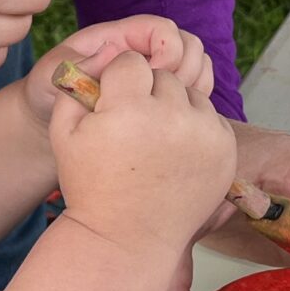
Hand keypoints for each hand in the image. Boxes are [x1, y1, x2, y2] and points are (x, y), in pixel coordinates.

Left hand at [22, 15, 210, 128]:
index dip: (167, 50)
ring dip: (194, 88)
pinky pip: (197, 95)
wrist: (48, 124)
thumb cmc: (48, 94)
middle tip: (163, 100)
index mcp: (121, 38)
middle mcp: (145, 53)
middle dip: (185, 70)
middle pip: (190, 45)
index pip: (163, 29)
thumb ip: (80, 64)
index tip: (152, 79)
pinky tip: (173, 125)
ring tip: (169, 113)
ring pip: (199, 69)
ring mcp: (157, 77)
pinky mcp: (164, 101)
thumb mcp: (53, 75)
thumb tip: (112, 52)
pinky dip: (194, 106)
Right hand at [48, 49, 234, 269]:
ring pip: (190, 93)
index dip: (118, 82)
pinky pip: (211, 117)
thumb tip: (105, 50)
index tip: (114, 107)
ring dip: (174, 108)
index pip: (131, 62)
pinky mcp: (226, 150)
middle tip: (134, 128)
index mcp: (130, 108)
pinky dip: (195, 128)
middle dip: (148, 93)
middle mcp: (173, 117)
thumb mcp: (64, 133)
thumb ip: (76, 83)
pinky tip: (174, 153)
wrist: (126, 240)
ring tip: (155, 142)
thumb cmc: (90, 185)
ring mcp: (205, 134)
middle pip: (163, 76)